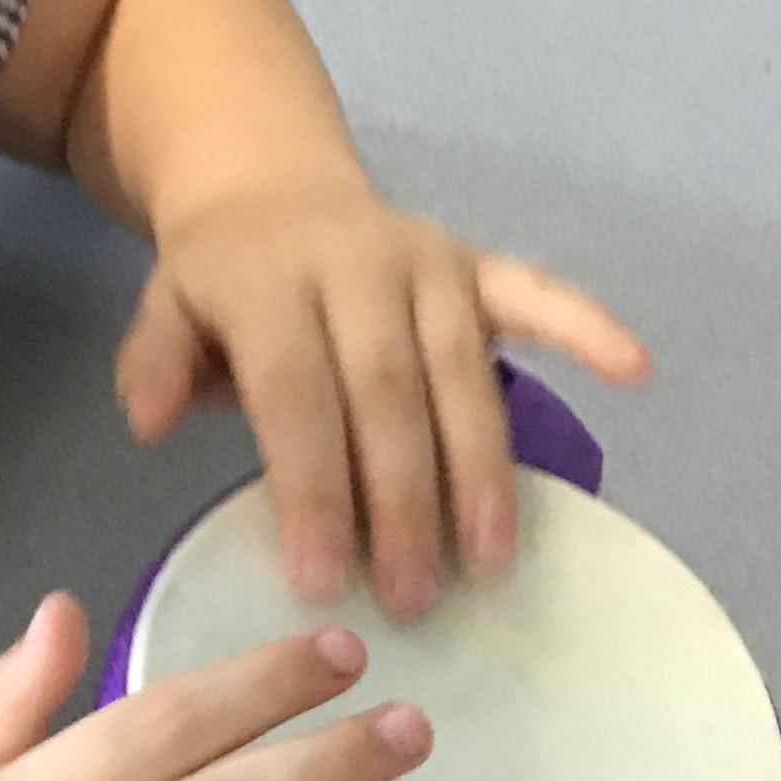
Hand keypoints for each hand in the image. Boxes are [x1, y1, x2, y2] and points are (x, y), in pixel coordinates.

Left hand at [118, 172, 650, 614]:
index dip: (311, 486)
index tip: (321, 581)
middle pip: (388, 393)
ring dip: (482, 467)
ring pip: (463, 369)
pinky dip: (586, 327)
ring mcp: (427, 262)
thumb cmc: (220, 283)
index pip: (297, 395)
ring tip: (493, 561)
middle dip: (402, 500)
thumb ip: (154, 364)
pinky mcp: (477, 263)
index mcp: (270, 283)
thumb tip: (144, 423)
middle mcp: (358, 266)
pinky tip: (635, 371)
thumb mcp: (163, 311)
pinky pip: (537, 294)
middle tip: (412, 599)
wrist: (267, 182)